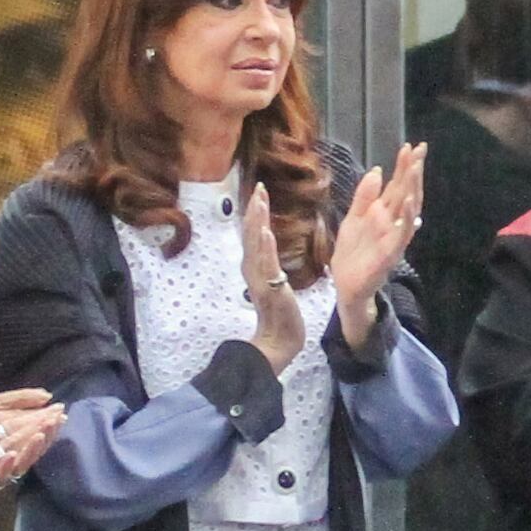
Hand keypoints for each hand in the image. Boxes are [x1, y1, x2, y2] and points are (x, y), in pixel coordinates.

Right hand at [238, 183, 308, 371]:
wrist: (279, 342)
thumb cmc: (280, 315)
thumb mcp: (274, 284)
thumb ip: (269, 265)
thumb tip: (268, 246)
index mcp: (255, 268)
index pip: (253, 235)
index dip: (255, 213)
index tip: (259, 193)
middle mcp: (253, 270)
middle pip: (250, 235)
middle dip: (254, 210)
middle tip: (259, 188)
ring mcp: (260, 279)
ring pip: (256, 245)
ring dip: (257, 221)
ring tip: (259, 201)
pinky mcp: (271, 288)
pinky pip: (267, 264)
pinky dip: (265, 247)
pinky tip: (265, 231)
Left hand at [327, 147, 425, 346]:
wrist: (345, 283)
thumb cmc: (352, 252)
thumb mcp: (353, 218)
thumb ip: (365, 196)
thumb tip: (378, 170)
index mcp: (383, 212)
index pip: (397, 184)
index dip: (404, 166)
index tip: (410, 146)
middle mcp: (392, 221)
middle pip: (406, 191)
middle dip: (413, 171)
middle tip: (420, 149)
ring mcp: (394, 236)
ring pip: (409, 209)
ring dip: (413, 188)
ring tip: (416, 168)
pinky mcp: (391, 252)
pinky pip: (402, 233)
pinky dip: (407, 218)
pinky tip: (408, 201)